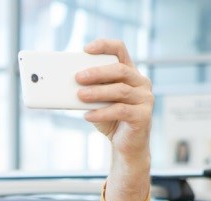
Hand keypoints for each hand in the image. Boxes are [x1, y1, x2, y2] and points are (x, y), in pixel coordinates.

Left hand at [77, 39, 153, 161]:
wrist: (125, 145)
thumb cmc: (109, 119)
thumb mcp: (97, 101)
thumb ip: (89, 90)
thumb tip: (65, 86)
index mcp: (129, 73)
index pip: (120, 50)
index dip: (104, 46)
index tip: (86, 49)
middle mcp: (141, 82)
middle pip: (120, 70)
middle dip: (98, 72)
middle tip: (78, 77)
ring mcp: (145, 98)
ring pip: (120, 90)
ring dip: (98, 92)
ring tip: (80, 96)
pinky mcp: (143, 116)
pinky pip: (121, 111)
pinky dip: (102, 112)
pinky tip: (87, 115)